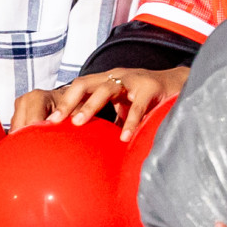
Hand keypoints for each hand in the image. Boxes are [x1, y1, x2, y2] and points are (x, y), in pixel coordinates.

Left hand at [8, 66, 187, 138]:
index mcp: (106, 82)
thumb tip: (87, 149)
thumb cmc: (148, 100)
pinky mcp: (151, 87)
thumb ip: (108, 123)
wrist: (180, 85)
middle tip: (54, 122)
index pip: (78, 88)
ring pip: (106, 89)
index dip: (62, 104)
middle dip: (68, 102)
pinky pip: (138, 107)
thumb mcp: (123, 109)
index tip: (46, 123)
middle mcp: (116, 77)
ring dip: (90, 106)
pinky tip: (124, 137)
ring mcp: (133, 80)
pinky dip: (130, 122)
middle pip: (84, 84)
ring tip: (78, 123)